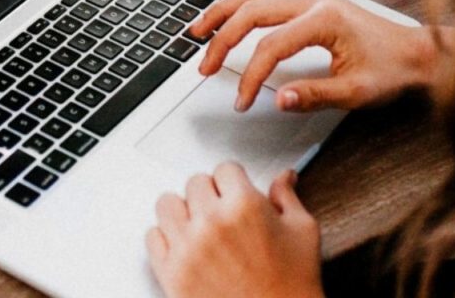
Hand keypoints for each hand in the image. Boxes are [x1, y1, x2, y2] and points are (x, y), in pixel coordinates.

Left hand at [146, 163, 323, 297]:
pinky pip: (152, 237)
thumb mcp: (302, 232)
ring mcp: (187, 247)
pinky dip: (165, 239)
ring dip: (182, 211)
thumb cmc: (293, 284)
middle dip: (210, 194)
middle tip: (222, 213)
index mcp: (244, 206)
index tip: (235, 192)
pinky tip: (185, 247)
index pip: (225, 169)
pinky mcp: (171, 272)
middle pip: (195, 183)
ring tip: (198, 226)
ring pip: (167, 204)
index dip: (234, 181)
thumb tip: (283, 176)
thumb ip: (287, 198)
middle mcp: (212, 221)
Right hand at [190, 0, 438, 112]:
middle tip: (205, 67)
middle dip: (222, 40)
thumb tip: (279, 99)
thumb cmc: (393, 69)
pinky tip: (227, 18)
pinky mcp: (311, 0)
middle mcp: (314, 0)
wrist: (418, 53)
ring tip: (198, 32)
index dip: (250, 76)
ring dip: (223, 12)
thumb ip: (314, 95)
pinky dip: (240, 6)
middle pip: (252, 11)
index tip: (242, 100)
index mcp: (324, 19)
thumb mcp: (356, 92)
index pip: (270, 46)